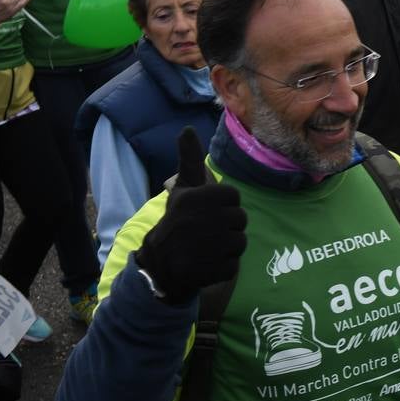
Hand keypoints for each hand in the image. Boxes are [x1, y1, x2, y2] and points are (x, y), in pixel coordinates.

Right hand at [132, 128, 247, 303]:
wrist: (158, 265)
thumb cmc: (177, 221)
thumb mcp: (183, 190)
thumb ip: (190, 160)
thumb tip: (187, 129)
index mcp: (195, 198)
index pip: (234, 196)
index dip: (225, 206)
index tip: (208, 213)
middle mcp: (199, 220)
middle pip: (240, 220)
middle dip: (228, 228)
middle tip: (207, 234)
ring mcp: (204, 248)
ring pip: (240, 243)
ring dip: (228, 248)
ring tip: (207, 249)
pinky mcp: (209, 271)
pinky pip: (233, 266)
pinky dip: (223, 268)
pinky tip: (205, 265)